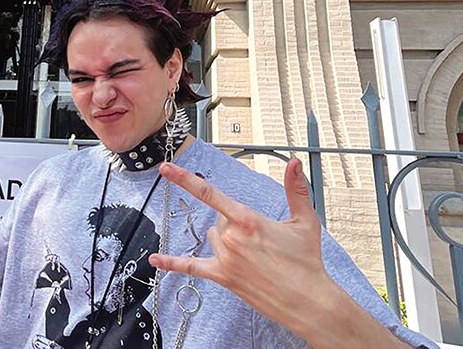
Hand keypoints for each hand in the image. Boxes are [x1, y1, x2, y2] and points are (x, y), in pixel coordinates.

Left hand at [148, 159, 337, 334]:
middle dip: (235, 224)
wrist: (307, 299)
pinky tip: (156, 260)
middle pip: (218, 220)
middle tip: (260, 240)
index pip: (210, 194)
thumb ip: (295, 189)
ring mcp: (225, 259)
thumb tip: (295, 163)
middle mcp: (232, 238)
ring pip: (212, 239)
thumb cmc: (306, 261)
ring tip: (253, 254)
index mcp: (248, 220)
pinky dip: (172, 263)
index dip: (185, 179)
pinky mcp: (222, 276)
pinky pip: (191, 267)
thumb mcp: (304, 221)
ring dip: (225, 241)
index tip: (167, 169)